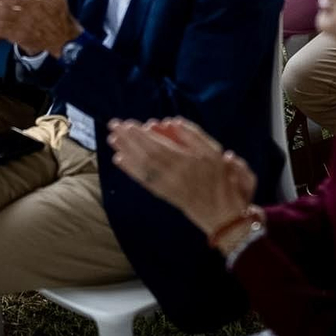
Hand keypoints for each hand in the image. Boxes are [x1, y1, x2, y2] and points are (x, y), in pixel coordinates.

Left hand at [106, 117, 256, 235]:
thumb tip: (174, 121)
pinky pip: (144, 180)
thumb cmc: (223, 181)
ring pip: (142, 166)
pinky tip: (119, 160)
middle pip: (146, 154)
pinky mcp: (163, 193)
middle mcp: (173, 174)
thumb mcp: (216, 153)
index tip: (129, 124)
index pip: (159, 146)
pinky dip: (130, 169)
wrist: (222, 214)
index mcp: (187, 162)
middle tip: (113, 125)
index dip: (142, 135)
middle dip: (128, 139)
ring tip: (112, 139)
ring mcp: (166, 185)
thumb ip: (196, 137)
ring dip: (125, 151)